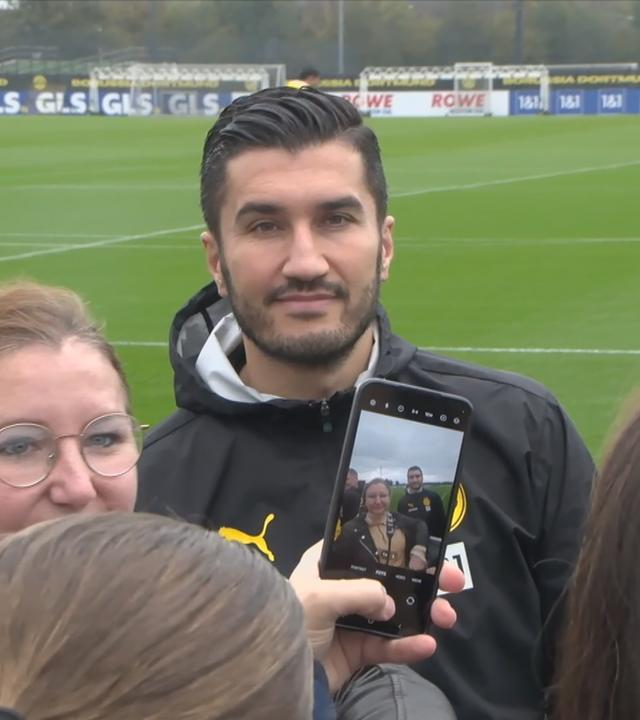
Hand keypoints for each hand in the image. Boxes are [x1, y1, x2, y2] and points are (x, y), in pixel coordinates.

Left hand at [289, 541, 464, 692]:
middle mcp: (342, 589)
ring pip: (397, 613)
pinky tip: (427, 644)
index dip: (397, 544)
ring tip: (446, 617)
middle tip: (453, 581)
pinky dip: (410, 646)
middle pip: (391, 579)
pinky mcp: (359, 651)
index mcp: (327, 565)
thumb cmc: (292, 621)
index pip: (367, 547)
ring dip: (424, 613)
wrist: (275, 677)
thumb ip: (361, 592)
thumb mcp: (320, 596)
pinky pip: (390, 646)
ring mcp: (353, 620)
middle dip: (423, 580)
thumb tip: (390, 605)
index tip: (427, 547)